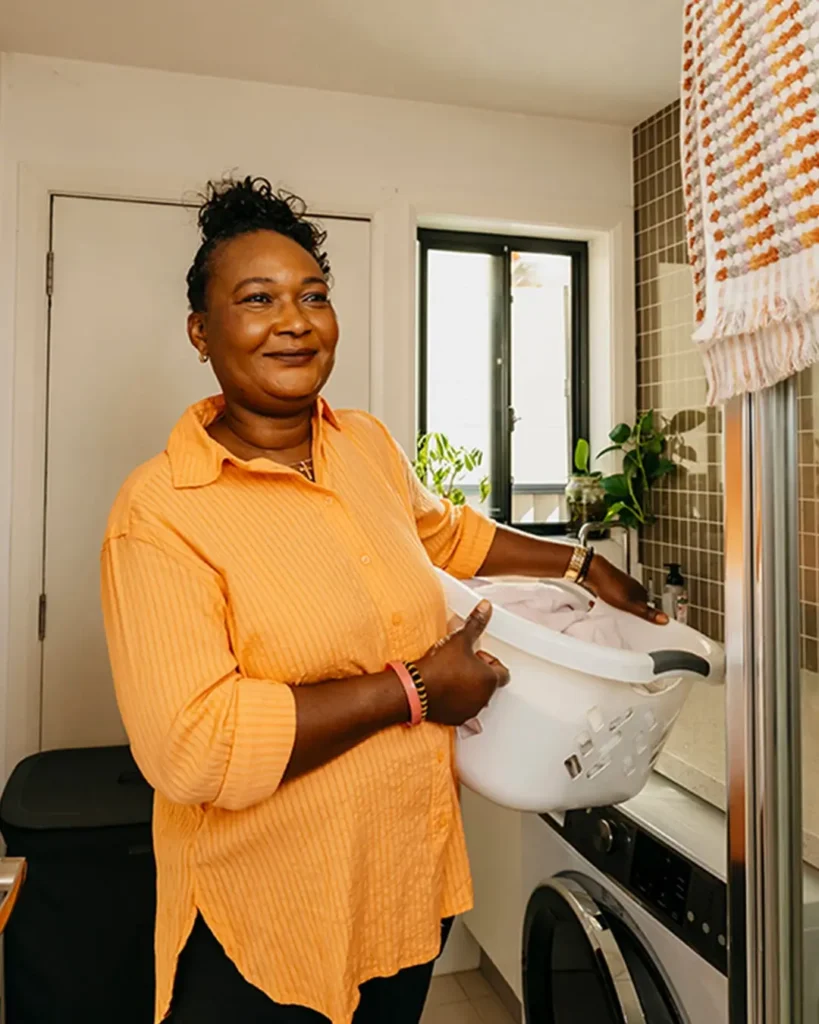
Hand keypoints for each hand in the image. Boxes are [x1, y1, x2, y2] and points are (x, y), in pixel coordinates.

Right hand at [418, 601, 509, 725]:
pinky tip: (444, 691)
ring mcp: (470, 710)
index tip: (476, 656)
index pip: (503, 671)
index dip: (490, 661)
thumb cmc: (439, 666)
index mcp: (490, 679)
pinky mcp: (456, 719)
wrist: (416, 688)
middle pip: (488, 684)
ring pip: (476, 697)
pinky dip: (456, 702)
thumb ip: (476, 623)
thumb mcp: (459, 639)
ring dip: (468, 688)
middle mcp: (484, 698)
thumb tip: (486, 608)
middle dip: (478, 674)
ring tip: (450, 676)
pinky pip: (462, 709)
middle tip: (461, 663)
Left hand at [584, 555, 667, 623]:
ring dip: (616, 609)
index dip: (644, 618)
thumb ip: (646, 613)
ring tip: (612, 613)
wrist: (591, 571)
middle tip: (624, 621)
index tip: (641, 627)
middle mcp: (631, 587)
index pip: (647, 608)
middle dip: (628, 614)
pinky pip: (610, 598)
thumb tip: (664, 618)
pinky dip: (607, 604)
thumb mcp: (630, 604)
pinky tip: (602, 606)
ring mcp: (620, 585)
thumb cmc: (610, 584)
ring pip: (621, 602)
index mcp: (640, 591)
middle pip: (634, 605)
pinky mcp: (609, 585)